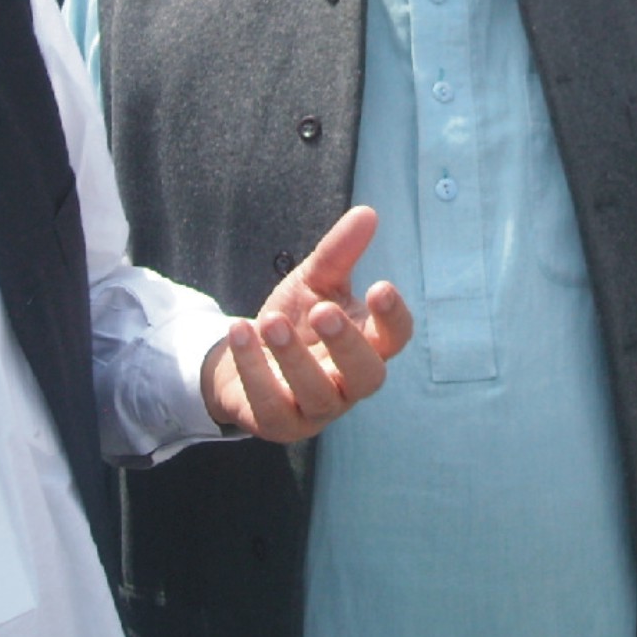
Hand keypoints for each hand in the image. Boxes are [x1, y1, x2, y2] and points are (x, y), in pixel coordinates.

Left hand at [200, 205, 411, 442]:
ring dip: (294, 357)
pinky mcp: (280, 424)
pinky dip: (254, 368)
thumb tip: (367, 212)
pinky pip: (271, 405)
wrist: (247, 357)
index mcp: (367, 346)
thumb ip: (339, 252)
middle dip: (347, 344)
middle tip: (324, 310)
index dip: (393, 318)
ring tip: (270, 319)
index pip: (395, 338)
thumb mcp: (314, 282)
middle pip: (368, 375)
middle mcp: (349, 383)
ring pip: (318, 395)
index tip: (379, 287)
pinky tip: (241, 332)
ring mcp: (317, 410)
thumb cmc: (296, 319)